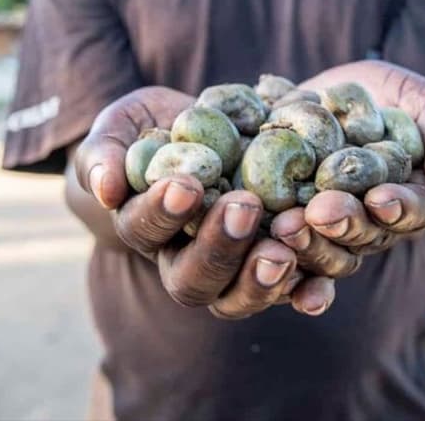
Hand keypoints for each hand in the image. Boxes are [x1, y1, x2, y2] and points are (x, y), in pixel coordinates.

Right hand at [75, 86, 334, 318]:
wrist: (198, 136)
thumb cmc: (148, 130)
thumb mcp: (121, 127)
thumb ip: (104, 154)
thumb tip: (105, 188)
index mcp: (144, 229)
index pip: (146, 229)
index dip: (162, 212)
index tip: (184, 185)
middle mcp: (184, 261)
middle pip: (195, 279)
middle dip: (219, 247)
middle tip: (242, 206)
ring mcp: (231, 269)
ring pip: (239, 296)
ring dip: (261, 278)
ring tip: (282, 247)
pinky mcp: (273, 263)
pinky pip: (290, 290)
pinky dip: (306, 291)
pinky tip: (320, 287)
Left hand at [271, 61, 424, 266]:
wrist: (326, 91)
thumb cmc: (388, 94)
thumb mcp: (423, 101)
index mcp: (410, 201)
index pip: (412, 212)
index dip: (398, 209)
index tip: (380, 198)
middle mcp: (371, 226)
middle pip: (363, 237)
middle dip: (344, 225)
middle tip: (321, 212)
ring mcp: (330, 232)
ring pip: (323, 253)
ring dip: (307, 245)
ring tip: (286, 226)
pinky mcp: (289, 226)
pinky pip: (284, 254)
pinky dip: (276, 263)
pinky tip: (264, 255)